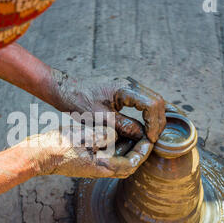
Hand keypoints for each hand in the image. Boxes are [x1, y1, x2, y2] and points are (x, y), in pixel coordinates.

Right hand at [19, 125, 152, 178]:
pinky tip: (114, 130)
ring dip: (127, 146)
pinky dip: (114, 144)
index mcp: (100, 167)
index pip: (130, 165)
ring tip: (133, 130)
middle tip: (145, 135)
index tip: (148, 140)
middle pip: (126, 164)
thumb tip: (115, 133)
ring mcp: (92, 165)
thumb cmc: (56, 147)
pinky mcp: (86, 159)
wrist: (37, 154)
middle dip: (137, 151)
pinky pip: (106, 153)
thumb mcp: (81, 138)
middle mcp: (99, 169)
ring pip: (117, 158)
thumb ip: (102, 136)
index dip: (141, 153)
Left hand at [49, 70, 182, 142]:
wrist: (65, 89)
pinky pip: (144, 100)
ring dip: (155, 117)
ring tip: (150, 135)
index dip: (154, 123)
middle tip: (153, 139)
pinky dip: (148, 113)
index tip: (150, 139)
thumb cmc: (78, 101)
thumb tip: (143, 136)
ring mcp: (128, 85)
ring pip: (152, 100)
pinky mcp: (124, 90)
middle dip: (158, 121)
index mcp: (124, 89)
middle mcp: (129, 83)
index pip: (152, 105)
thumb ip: (122, 126)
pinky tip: (146, 125)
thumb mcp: (99, 118)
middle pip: (157, 101)